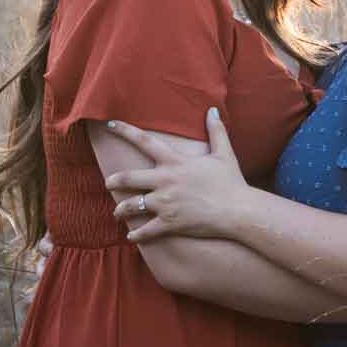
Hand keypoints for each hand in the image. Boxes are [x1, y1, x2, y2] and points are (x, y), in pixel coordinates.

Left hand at [104, 109, 250, 238]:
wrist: (237, 211)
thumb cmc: (231, 182)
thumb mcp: (224, 153)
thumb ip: (216, 130)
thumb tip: (213, 110)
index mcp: (175, 162)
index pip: (144, 141)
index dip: (125, 131)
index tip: (110, 124)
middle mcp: (165, 181)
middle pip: (128, 178)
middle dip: (113, 181)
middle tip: (108, 183)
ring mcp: (165, 204)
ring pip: (130, 206)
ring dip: (120, 210)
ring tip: (117, 212)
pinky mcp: (169, 223)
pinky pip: (145, 231)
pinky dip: (136, 236)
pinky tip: (132, 237)